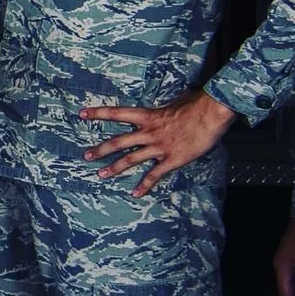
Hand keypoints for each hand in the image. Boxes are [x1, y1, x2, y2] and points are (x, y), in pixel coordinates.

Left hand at [80, 89, 237, 195]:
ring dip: (114, 168)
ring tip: (101, 175)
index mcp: (148, 115)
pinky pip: (155, 175)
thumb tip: (167, 104)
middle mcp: (149, 132)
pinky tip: (136, 194)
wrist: (212, 113)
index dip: (98, 113)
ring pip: (131, 160)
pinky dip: (145, 185)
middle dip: (101, 150)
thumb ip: (166, 107)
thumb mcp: (176, 101)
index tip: (82, 114)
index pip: (117, 113)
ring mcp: (159, 147)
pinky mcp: (172, 159)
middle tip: (86, 156)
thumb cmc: (197, 104)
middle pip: (118, 142)